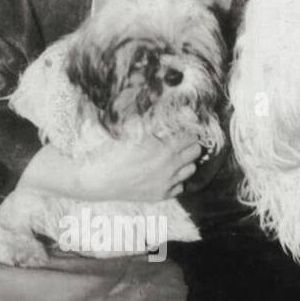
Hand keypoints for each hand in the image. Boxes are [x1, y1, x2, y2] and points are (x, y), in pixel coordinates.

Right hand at [77, 133, 202, 200]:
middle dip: (190, 146)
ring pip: (191, 170)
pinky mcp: (161, 195)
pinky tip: (166, 174)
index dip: (188, 133)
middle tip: (181, 143)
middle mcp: (171, 167)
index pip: (191, 139)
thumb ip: (152, 121)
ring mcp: (167, 183)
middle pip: (196, 153)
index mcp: (166, 148)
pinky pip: (180, 187)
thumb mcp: (134, 130)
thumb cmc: (116, 152)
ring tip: (174, 158)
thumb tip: (158, 104)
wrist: (103, 179)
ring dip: (185, 163)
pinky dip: (176, 180)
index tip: (183, 132)